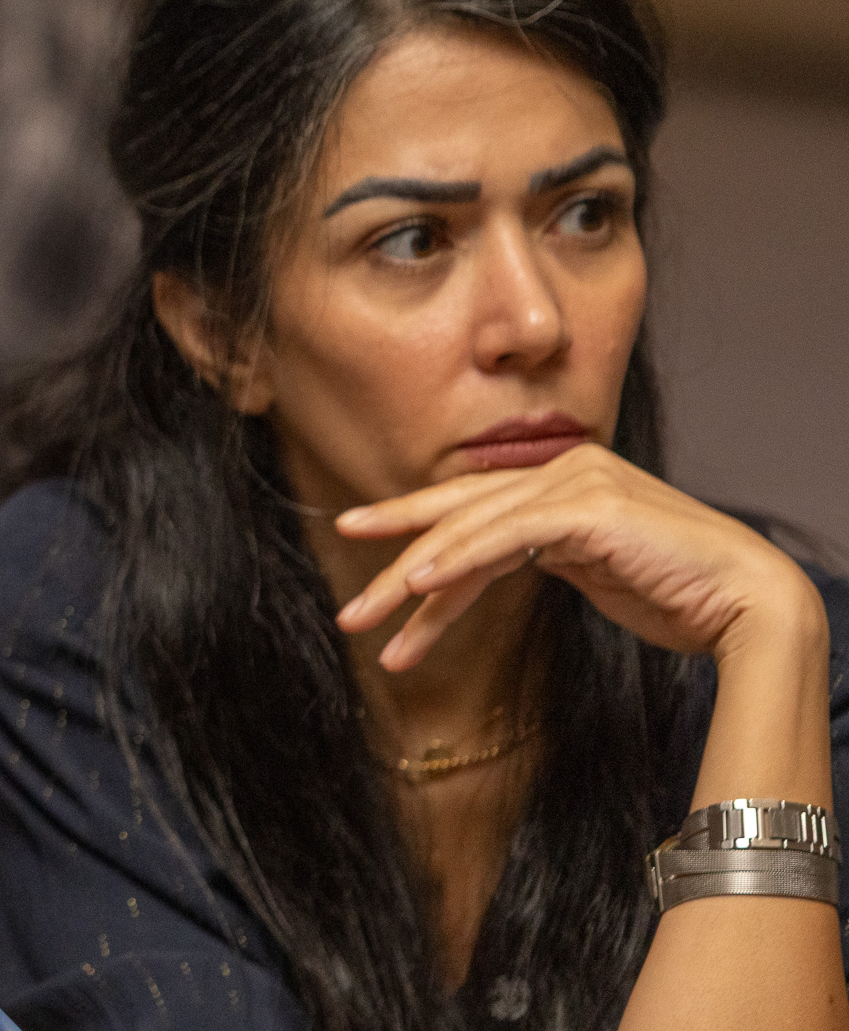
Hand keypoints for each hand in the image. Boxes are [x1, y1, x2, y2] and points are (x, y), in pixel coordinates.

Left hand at [332, 443, 822, 670]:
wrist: (745, 602)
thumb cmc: (674, 593)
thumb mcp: (589, 570)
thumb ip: (542, 554)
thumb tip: (490, 564)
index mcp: (561, 482)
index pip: (470, 506)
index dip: (408, 522)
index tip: (355, 540)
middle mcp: (562, 471)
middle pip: (457, 516)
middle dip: (392, 558)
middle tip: (347, 606)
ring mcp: (575, 483)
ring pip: (469, 531)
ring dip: (410, 582)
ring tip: (367, 621)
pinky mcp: (586, 508)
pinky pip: (503, 537)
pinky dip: (455, 562)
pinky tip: (418, 587)